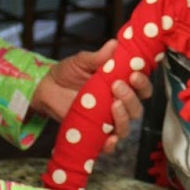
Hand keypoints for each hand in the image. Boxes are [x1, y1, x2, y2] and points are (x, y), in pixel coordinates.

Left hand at [30, 39, 152, 148]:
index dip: (142, 83)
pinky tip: (109, 138)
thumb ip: (97, 57)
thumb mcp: (80, 61)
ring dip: (124, 117)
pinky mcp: (96, 134)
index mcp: (120, 85)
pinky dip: (112, 144)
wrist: (46, 89)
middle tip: (117, 86)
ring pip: (127, 126)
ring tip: (113, 105)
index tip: (134, 75)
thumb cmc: (67, 73)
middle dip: (131, 98)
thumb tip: (114, 44)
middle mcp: (118, 104)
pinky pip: (110, 145)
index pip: (142, 88)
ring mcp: (107, 121)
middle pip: (137, 108)